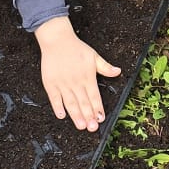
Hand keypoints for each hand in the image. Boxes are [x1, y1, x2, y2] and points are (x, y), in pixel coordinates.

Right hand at [34, 17, 120, 131]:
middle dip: (88, 116)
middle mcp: (75, 82)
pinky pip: (54, 98)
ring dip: (76, 115)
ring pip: (70, 102)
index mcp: (87, 76)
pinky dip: (57, 107)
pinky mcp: (51, 83)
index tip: (101, 118)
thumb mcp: (94, 56)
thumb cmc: (76, 48)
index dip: (98, 108)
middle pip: (83, 102)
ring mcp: (62, 83)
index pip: (94, 96)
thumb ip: (105, 67)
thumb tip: (118, 72)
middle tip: (92, 127)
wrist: (57, 40)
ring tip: (81, 125)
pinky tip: (62, 115)